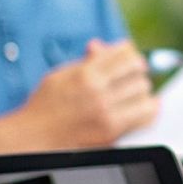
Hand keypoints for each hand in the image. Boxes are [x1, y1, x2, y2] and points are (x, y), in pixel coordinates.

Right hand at [19, 38, 158, 146]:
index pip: (124, 53)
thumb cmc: (45, 105)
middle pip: (138, 70)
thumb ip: (85, 61)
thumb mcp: (61, 75)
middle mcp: (98, 92)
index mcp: (85, 74)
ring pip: (144, 90)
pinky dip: (149, 108)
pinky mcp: (113, 132)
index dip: (128, 53)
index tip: (126, 58)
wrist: (33, 138)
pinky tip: (142, 106)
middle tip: (129, 76)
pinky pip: (146, 115)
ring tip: (132, 92)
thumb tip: (99, 45)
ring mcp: (107, 113)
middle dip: (135, 70)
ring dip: (140, 89)